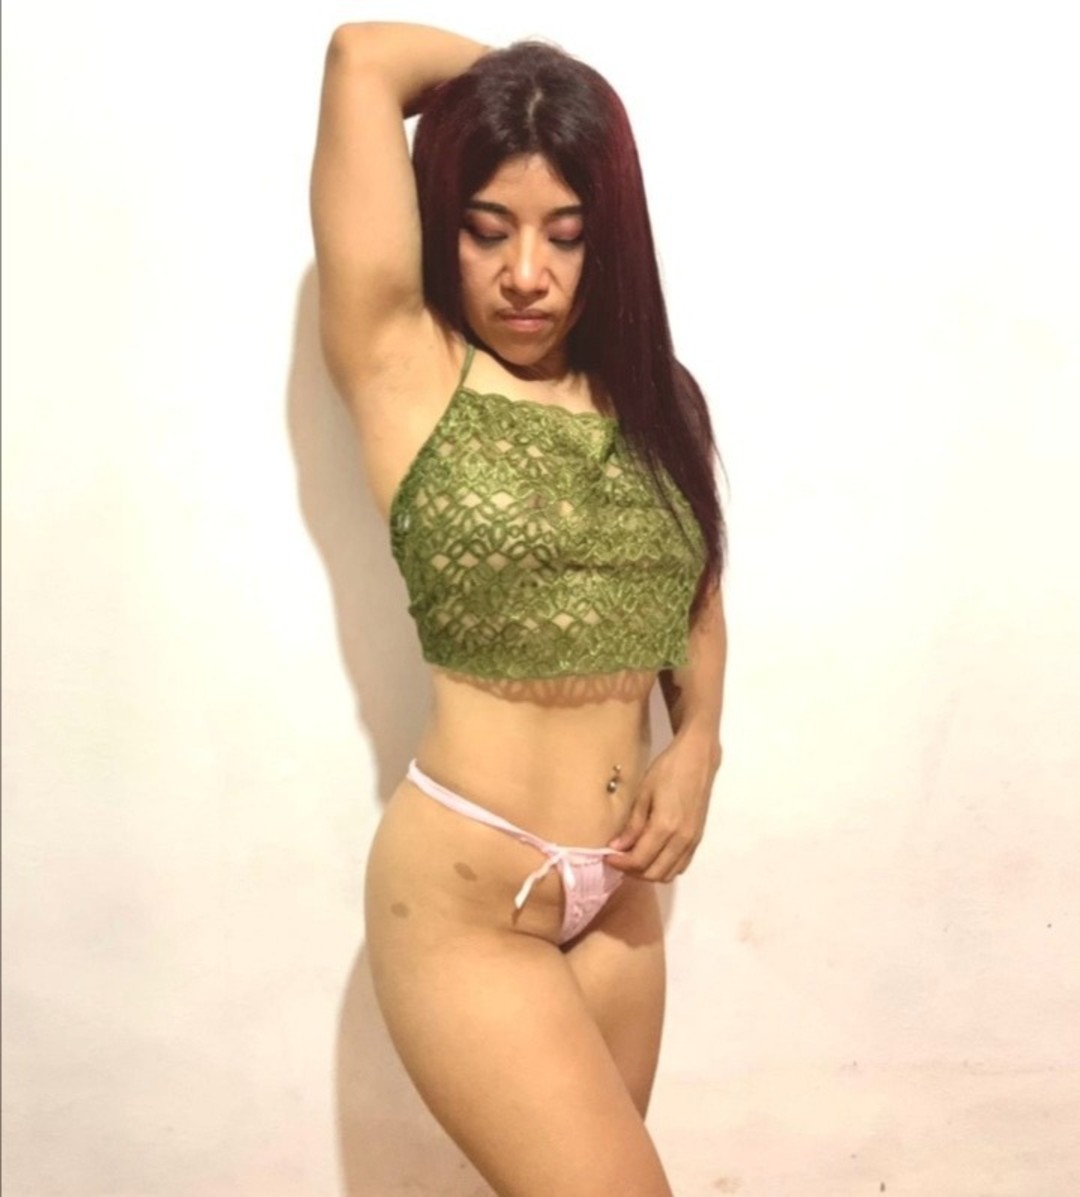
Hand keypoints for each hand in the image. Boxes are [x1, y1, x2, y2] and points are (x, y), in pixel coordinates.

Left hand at [606, 733, 721, 882]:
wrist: (697, 759)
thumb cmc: (668, 770)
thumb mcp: (644, 793)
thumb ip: (633, 825)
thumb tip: (617, 847)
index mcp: (665, 827)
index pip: (639, 860)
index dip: (620, 863)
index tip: (607, 857)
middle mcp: (681, 839)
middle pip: (654, 873)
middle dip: (632, 871)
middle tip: (618, 858)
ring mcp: (692, 841)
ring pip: (668, 874)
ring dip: (649, 872)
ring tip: (633, 857)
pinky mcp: (698, 838)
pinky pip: (680, 865)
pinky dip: (664, 867)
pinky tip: (652, 853)